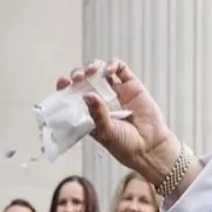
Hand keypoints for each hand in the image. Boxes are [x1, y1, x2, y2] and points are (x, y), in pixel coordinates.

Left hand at [56, 59, 190, 192]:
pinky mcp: (131, 85)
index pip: (73, 96)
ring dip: (93, 67)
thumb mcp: (106, 132)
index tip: (62, 82)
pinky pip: (120, 69)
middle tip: (76, 78)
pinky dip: (112, 65)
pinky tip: (108, 70)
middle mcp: (101, 101)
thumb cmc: (125, 146)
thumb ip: (97, 114)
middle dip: (78, 75)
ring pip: (100, 72)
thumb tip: (86, 95)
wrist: (149, 147)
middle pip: (84, 81)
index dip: (66, 87)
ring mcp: (115, 92)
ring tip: (91, 71)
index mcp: (89, 114)